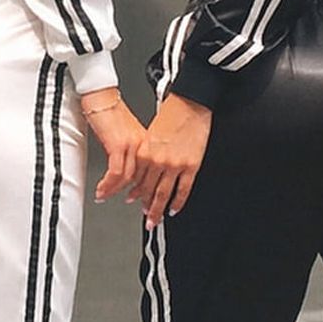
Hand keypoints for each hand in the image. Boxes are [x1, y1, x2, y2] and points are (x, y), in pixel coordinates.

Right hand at [81, 89, 146, 201]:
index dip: (146, 189)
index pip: (151, 172)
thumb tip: (125, 172)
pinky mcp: (119, 145)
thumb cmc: (110, 111)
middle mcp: (143, 144)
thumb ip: (128, 152)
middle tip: (129, 206)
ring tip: (106, 197)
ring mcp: (132, 145)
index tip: (142, 200)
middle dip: (137, 196)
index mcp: (147, 141)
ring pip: (129, 178)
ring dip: (115, 191)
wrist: (101, 94)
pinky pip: (116, 172)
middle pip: (143, 178)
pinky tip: (102, 190)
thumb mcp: (124, 135)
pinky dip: (108, 184)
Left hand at [129, 93, 212, 228]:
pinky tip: (174, 210)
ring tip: (154, 221)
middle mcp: (158, 161)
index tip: (131, 199)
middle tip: (144, 216)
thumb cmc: (173, 112)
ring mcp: (174, 166)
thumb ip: (147, 152)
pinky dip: (177, 203)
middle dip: (144, 206)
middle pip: (148, 191)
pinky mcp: (191, 166)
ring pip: (163, 195)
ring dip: (157, 210)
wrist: (191, 101)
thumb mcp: (152, 133)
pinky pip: (183, 191)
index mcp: (146, 152)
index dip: (134, 192)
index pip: (137, 179)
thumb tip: (145, 166)